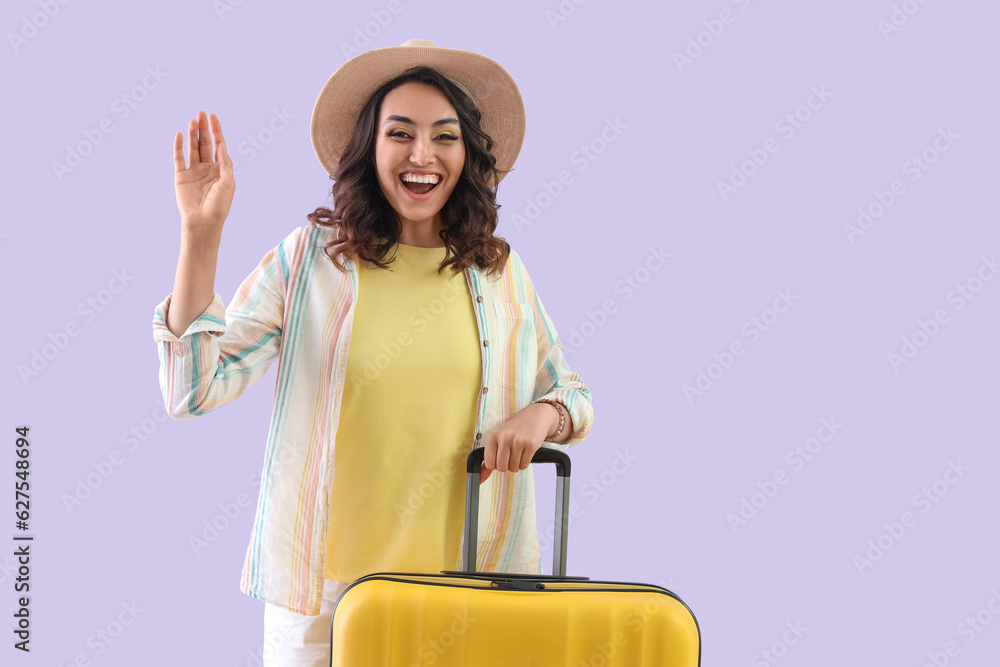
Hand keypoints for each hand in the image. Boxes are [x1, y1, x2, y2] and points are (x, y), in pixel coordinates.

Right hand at [174, 110, 233, 238]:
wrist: (204, 222)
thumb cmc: (219, 205)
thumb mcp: (228, 183)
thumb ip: (225, 164)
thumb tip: (222, 145)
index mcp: (220, 170)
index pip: (218, 145)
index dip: (216, 130)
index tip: (213, 117)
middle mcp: (207, 168)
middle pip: (205, 143)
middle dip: (204, 128)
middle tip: (201, 113)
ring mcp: (193, 171)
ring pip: (193, 148)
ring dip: (192, 134)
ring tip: (193, 120)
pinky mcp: (181, 176)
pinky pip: (178, 158)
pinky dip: (178, 146)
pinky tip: (178, 135)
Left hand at [480, 403, 552, 483]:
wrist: (535, 416)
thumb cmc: (514, 428)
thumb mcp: (499, 436)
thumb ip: (489, 456)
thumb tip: (482, 477)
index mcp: (493, 435)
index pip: (489, 463)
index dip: (495, 465)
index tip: (500, 459)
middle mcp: (504, 437)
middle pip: (502, 467)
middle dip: (506, 466)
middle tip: (510, 458)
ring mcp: (518, 441)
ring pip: (514, 467)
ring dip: (516, 465)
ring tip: (518, 454)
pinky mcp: (531, 445)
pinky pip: (524, 465)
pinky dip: (524, 463)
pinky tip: (525, 453)